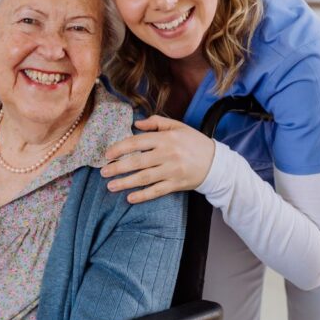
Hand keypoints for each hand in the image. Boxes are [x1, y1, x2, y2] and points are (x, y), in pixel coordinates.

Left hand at [101, 115, 215, 203]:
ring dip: (125, 183)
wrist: (216, 162)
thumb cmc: (194, 142)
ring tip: (110, 186)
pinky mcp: (176, 184)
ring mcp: (171, 170)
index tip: (107, 154)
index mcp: (166, 138)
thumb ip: (156, 122)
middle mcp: (167, 154)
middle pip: (137, 162)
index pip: (137, 142)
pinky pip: (156, 191)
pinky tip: (130, 198)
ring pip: (144, 178)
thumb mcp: (178, 126)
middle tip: (103, 172)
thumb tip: (136, 123)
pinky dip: (143, 196)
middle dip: (117, 168)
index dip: (120, 148)